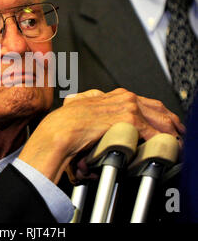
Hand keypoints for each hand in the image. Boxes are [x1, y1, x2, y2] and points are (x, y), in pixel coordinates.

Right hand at [19, 88, 183, 183]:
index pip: (142, 101)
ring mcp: (126, 106)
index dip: (157, 112)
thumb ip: (91, 103)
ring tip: (176, 141)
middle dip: (170, 120)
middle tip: (179, 131)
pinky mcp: (127, 118)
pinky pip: (151, 130)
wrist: (61, 129)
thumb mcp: (79, 107)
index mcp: (111, 94)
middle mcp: (121, 97)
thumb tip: (95, 105)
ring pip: (158, 117)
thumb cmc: (66, 123)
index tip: (165, 121)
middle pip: (155, 107)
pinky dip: (161, 139)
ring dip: (170, 130)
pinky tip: (165, 146)